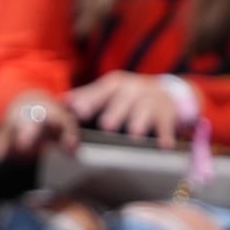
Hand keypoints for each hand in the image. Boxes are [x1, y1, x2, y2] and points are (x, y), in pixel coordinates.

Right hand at [0, 88, 79, 172]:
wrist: (27, 101)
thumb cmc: (49, 116)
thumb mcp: (64, 122)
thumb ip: (69, 135)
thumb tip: (73, 150)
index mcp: (45, 112)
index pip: (56, 121)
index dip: (59, 134)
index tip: (58, 147)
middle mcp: (23, 117)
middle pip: (22, 125)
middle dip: (21, 135)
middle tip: (19, 147)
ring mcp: (7, 126)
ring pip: (0, 136)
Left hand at [65, 71, 192, 144]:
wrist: (166, 93)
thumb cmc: (128, 96)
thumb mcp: (109, 91)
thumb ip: (87, 96)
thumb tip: (62, 101)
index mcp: (116, 84)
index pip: (102, 91)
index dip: (90, 100)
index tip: (79, 111)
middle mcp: (134, 89)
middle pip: (124, 100)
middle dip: (115, 112)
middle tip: (106, 126)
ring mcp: (152, 100)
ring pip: (146, 109)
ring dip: (140, 122)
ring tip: (134, 135)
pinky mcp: (167, 113)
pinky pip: (166, 124)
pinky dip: (166, 135)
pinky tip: (163, 145)